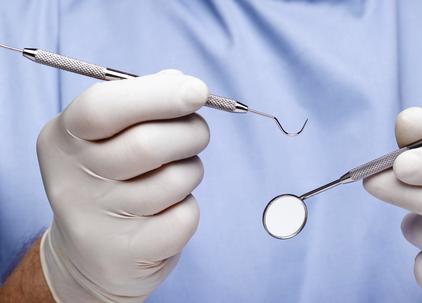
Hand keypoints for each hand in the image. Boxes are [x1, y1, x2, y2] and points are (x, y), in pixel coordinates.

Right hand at [37, 70, 209, 301]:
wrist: (91, 256)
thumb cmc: (110, 181)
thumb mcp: (107, 137)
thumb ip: (141, 103)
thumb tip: (182, 83)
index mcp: (63, 139)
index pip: (102, 108)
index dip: (157, 95)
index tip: (198, 90)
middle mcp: (72, 180)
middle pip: (148, 144)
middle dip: (190, 132)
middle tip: (197, 133)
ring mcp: (98, 221)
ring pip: (175, 180)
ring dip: (191, 170)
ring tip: (174, 176)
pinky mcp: (128, 252)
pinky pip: (185, 215)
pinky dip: (188, 207)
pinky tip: (166, 212)